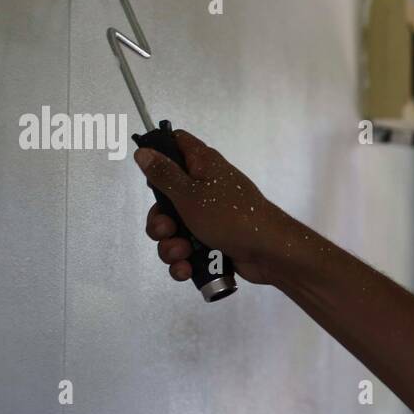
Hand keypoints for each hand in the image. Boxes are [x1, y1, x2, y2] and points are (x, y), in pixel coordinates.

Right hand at [135, 130, 290, 286]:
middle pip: (166, 199)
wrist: (269, 254)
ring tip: (182, 253)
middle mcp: (205, 187)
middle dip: (160, 221)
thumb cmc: (232, 218)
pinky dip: (184, 261)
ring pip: (174, 230)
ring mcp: (209, 217)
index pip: (176, 144)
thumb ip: (164, 175)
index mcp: (203, 165)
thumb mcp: (190, 194)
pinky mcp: (213, 241)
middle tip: (167, 229)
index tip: (150, 173)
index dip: (159, 154)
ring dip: (171, 246)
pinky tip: (187, 269)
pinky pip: (187, 250)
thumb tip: (144, 151)